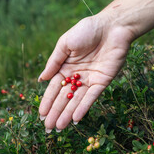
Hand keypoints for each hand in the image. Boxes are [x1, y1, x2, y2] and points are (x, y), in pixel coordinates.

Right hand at [38, 13, 134, 131]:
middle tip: (48, 127)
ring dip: (68, 114)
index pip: (54, 88)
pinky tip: (76, 118)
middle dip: (56, 112)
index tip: (41, 114)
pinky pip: (92, 97)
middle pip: (64, 98)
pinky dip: (84, 107)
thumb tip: (40, 80)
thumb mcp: (65, 44)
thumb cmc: (87, 30)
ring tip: (59, 127)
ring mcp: (90, 80)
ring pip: (77, 101)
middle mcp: (77, 76)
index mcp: (66, 67)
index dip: (47, 101)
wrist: (112, 26)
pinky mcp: (103, 81)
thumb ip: (54, 62)